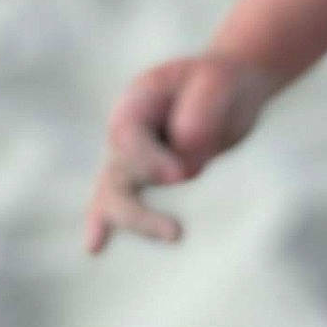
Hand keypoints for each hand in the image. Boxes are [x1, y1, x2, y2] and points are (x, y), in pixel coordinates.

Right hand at [84, 54, 277, 252]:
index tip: (182, 174)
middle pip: (117, 172)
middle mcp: (128, 129)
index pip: (128, 136)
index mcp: (139, 100)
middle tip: (176, 231)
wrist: (232, 85)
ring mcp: (133, 153)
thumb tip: (185, 152)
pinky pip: (120, 199)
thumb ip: (201, 112)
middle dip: (137, 207)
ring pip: (117, 193)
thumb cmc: (223, 80)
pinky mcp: (147, 173)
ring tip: (171, 236)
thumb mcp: (219, 83)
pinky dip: (105, 221)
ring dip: (138, 219)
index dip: (149, 160)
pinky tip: (93, 247)